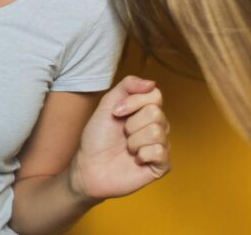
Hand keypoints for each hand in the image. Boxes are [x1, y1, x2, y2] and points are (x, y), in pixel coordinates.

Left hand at [68, 75, 171, 201]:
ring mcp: (161, 146)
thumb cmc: (97, 138)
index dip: (134, 103)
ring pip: (157, 132)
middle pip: (156, 113)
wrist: (88, 167)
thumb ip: (127, 86)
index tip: (116, 112)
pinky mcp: (161, 166)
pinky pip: (160, 152)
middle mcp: (157, 126)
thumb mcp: (107, 104)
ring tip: (127, 148)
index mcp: (146, 111)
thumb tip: (152, 82)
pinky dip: (141, 155)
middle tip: (122, 134)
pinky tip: (135, 160)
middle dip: (131, 124)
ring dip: (134, 141)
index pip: (155, 95)